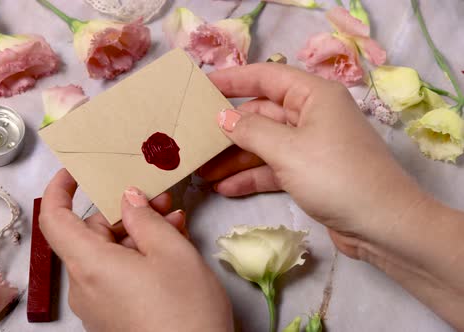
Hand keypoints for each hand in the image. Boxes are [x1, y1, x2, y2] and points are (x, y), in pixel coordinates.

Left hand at [39, 169, 232, 331]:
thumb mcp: (172, 252)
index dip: (60, 189)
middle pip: (90, 235)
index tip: (76, 171)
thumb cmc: (185, 310)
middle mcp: (84, 286)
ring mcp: (97, 305)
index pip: (54, 219)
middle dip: (123, 212)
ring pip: (109, 255)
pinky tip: (170, 250)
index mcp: (89, 265)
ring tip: (176, 224)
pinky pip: (117, 276)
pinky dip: (138, 258)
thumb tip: (128, 199)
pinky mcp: (112, 317)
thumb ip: (145, 218)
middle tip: (161, 200)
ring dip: (138, 234)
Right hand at [200, 63, 427, 258]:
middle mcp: (312, 115)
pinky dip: (251, 176)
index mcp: (313, 95)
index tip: (201, 86)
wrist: (382, 225)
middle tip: (194, 138)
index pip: (266, 77)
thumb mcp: (288, 149)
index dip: (232, 79)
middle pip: (261, 114)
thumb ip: (250, 130)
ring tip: (201, 171)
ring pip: (263, 144)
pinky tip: (225, 188)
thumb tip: (222, 117)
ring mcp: (311, 145)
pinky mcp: (309, 173)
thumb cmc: (336, 176)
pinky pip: (273, 167)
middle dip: (228, 129)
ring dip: (234, 158)